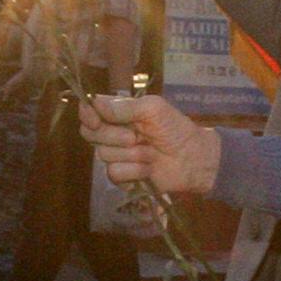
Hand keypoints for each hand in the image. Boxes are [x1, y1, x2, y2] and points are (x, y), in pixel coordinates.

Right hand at [79, 94, 220, 195]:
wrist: (193, 159)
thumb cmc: (175, 128)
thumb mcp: (153, 109)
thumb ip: (124, 107)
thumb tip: (95, 104)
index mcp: (118, 112)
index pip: (89, 110)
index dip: (87, 114)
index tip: (95, 119)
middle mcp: (113, 132)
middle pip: (90, 134)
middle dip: (113, 136)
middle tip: (136, 136)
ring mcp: (116, 155)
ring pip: (104, 155)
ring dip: (131, 154)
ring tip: (150, 152)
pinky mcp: (122, 176)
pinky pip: (114, 173)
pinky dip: (134, 171)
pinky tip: (148, 168)